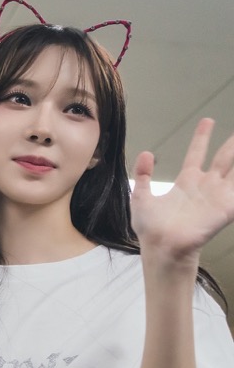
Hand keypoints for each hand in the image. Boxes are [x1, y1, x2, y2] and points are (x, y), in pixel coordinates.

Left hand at [132, 119, 233, 267]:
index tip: (208, 120)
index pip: (197, 153)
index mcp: (186, 182)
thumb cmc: (150, 228)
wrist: (160, 247)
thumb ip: (143, 175)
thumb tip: (145, 153)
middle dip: (232, 143)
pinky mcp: (225, 207)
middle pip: (223, 158)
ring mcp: (217, 196)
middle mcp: (204, 186)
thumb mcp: (141, 196)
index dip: (202, 137)